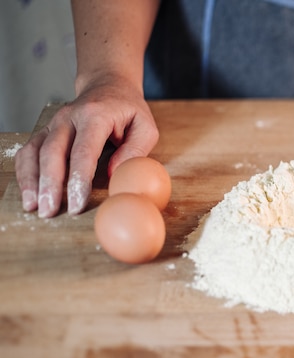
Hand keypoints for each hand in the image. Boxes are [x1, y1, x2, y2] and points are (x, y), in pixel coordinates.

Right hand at [15, 75, 158, 217]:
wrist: (109, 86)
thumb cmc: (130, 110)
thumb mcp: (145, 127)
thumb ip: (135, 150)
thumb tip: (115, 174)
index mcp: (95, 116)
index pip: (83, 151)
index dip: (78, 179)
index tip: (77, 203)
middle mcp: (69, 118)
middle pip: (52, 153)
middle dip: (49, 185)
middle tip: (49, 211)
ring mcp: (54, 123)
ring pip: (34, 152)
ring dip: (31, 181)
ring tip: (34, 207)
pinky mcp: (46, 131)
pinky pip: (28, 152)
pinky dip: (25, 173)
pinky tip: (29, 193)